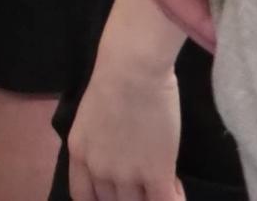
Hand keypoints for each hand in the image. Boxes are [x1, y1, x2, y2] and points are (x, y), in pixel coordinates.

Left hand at [68, 39, 184, 200]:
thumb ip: (99, 143)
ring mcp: (125, 174)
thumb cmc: (114, 81)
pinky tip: (177, 190)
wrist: (132, 69)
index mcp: (79, 153)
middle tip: (147, 183)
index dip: (101, 200)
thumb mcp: (91, 118)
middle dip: (131, 197)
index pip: (82, 196)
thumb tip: (115, 155)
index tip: (117, 193)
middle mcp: (98, 169)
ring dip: (152, 198)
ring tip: (166, 182)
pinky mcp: (155, 173)